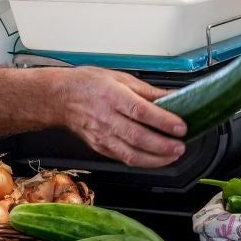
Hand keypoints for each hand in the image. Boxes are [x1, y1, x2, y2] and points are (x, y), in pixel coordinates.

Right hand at [56, 67, 187, 167]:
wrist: (60, 98)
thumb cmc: (89, 84)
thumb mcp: (120, 78)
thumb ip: (148, 91)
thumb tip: (174, 96)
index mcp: (113, 96)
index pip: (141, 111)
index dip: (163, 121)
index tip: (180, 126)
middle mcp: (106, 118)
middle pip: (137, 137)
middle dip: (163, 145)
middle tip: (180, 146)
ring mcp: (102, 136)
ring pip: (131, 154)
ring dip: (155, 159)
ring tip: (172, 156)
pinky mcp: (100, 147)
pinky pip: (123, 158)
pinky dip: (142, 161)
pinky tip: (156, 159)